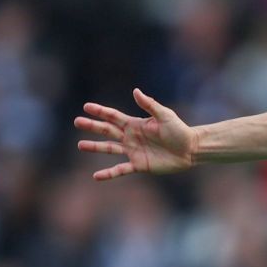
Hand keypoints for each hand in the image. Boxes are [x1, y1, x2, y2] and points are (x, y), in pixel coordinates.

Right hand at [75, 89, 195, 179]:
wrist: (190, 149)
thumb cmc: (179, 130)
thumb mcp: (165, 115)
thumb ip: (149, 105)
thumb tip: (135, 91)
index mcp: (135, 124)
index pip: (114, 116)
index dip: (100, 111)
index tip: (86, 106)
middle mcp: (131, 137)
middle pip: (107, 130)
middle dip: (92, 126)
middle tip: (77, 121)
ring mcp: (133, 151)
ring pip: (110, 148)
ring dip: (95, 147)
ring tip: (80, 145)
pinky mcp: (139, 165)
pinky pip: (120, 170)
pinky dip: (109, 173)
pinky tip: (96, 176)